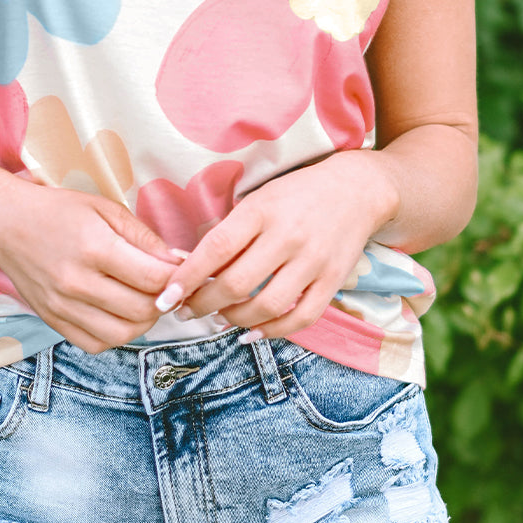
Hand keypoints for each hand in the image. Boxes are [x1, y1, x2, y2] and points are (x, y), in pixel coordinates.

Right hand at [0, 176, 181, 353]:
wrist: (5, 224)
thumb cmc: (58, 211)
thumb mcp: (105, 208)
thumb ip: (144, 236)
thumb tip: (178, 262)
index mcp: (94, 247)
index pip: (154, 278)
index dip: (177, 277)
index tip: (182, 270)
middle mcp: (77, 282)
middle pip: (143, 310)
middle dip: (165, 301)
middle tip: (168, 286)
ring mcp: (62, 306)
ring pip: (122, 334)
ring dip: (144, 322)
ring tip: (145, 300)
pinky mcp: (52, 321)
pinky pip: (96, 344)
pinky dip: (116, 335)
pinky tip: (119, 313)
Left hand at [154, 151, 398, 341]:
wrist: (356, 190)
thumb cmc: (295, 195)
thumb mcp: (258, 199)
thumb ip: (228, 232)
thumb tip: (187, 267)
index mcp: (262, 210)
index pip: (217, 249)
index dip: (188, 277)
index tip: (166, 297)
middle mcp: (288, 236)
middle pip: (237, 283)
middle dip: (204, 304)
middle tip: (188, 310)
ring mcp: (313, 260)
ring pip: (266, 306)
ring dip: (234, 320)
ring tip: (220, 318)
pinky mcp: (333, 280)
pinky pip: (301, 318)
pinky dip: (273, 332)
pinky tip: (252, 332)